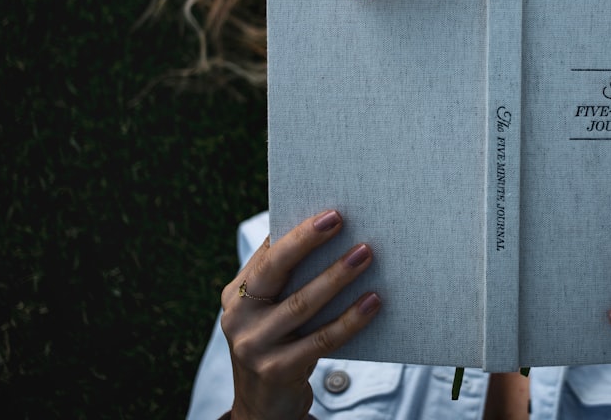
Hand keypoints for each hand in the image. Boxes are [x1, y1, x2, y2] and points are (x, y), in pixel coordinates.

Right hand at [220, 210, 380, 419]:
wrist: (264, 409)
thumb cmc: (280, 345)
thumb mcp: (272, 314)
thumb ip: (288, 282)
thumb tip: (331, 234)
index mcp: (237, 294)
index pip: (266, 253)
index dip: (296, 230)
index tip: (329, 211)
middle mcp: (238, 316)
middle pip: (275, 270)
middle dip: (307, 241)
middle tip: (339, 218)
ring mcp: (254, 346)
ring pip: (302, 304)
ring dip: (337, 276)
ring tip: (366, 254)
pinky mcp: (277, 371)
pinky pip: (321, 340)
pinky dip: (350, 319)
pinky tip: (372, 302)